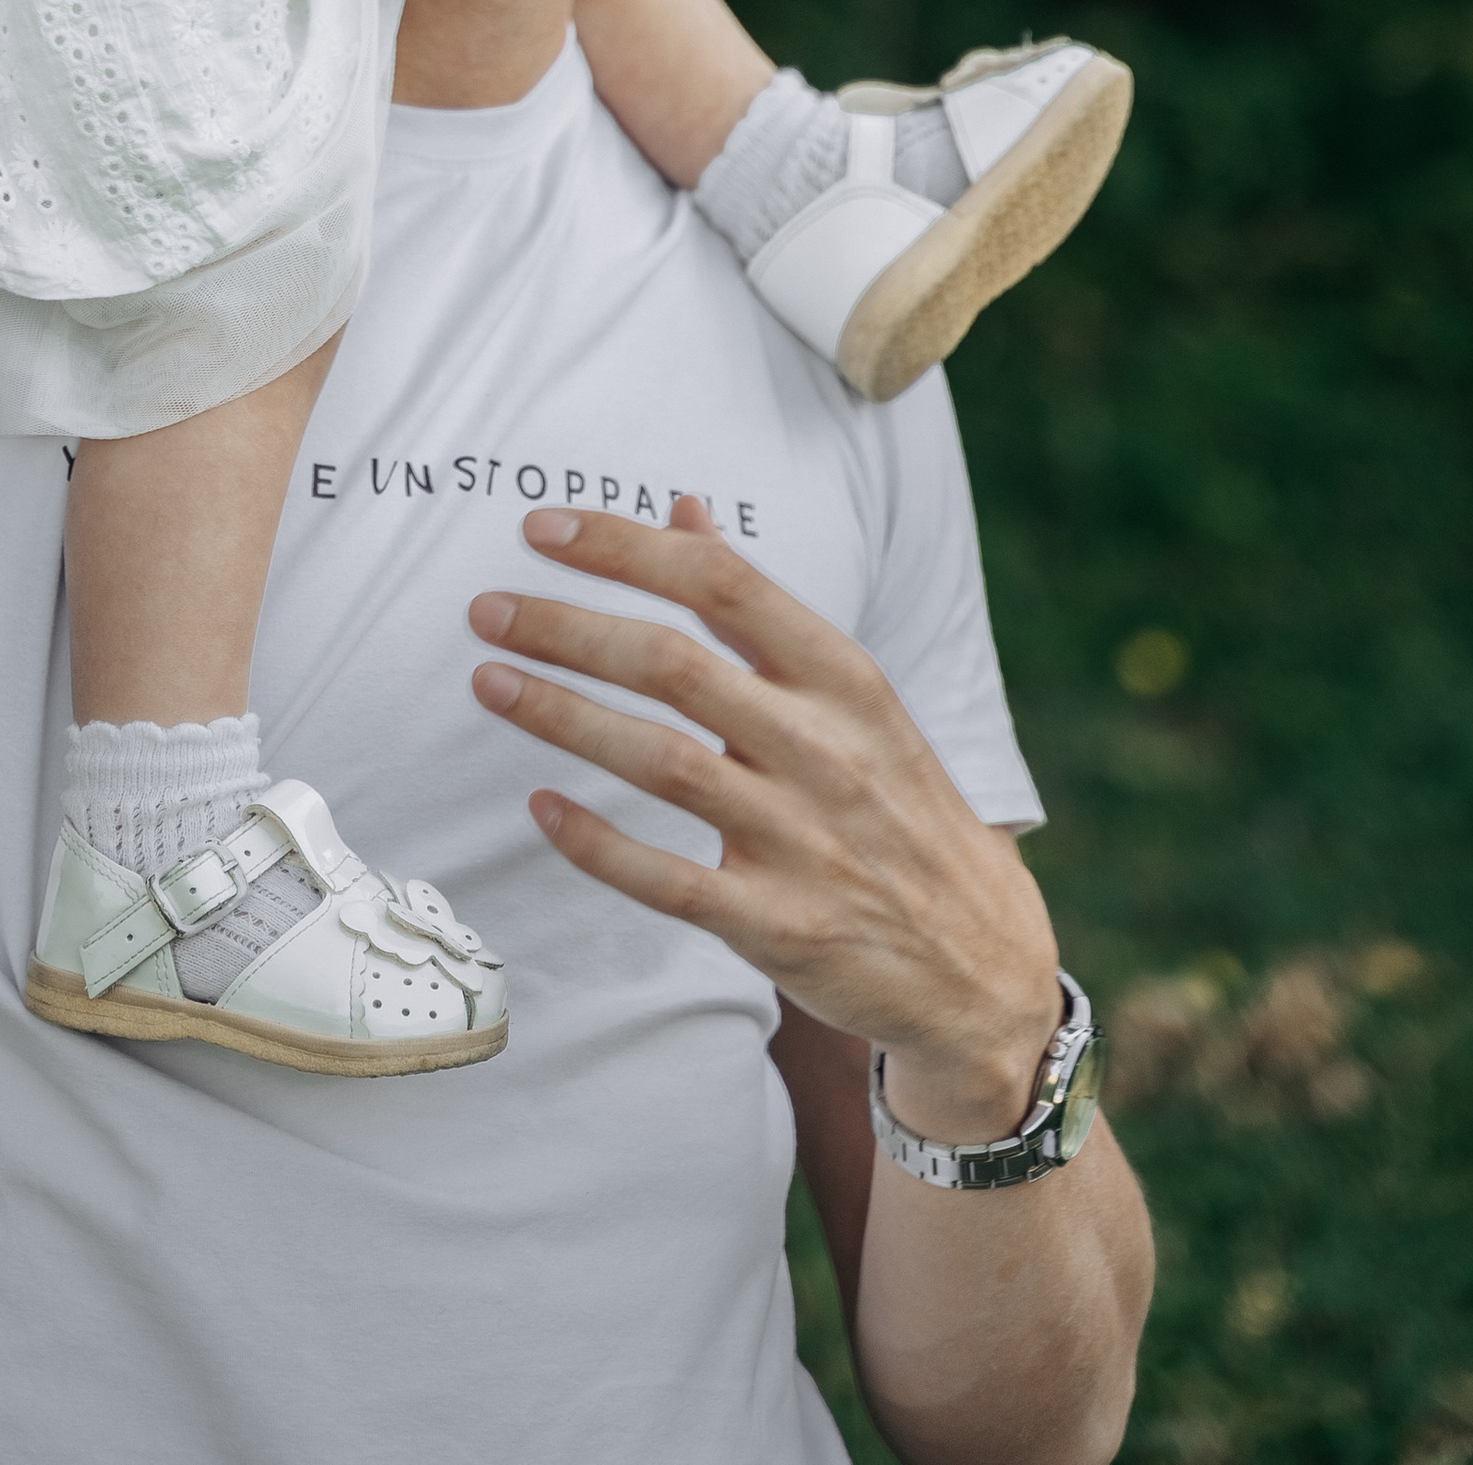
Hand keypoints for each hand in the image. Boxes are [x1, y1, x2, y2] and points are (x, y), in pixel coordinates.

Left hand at [468, 498, 1063, 1144]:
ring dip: (563, 716)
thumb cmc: (898, 805)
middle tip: (487, 607)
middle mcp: (825, 749)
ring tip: (490, 680)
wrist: (985, 963)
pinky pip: (670, 879)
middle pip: (675, 666)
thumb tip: (684, 510)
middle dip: (568, 627)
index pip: (723, 584)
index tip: (543, 529)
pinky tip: (540, 805)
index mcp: (845, 679)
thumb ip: (761, 608)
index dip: (627, 549)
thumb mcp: (855, 697)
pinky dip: (599, 842)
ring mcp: (803, 841)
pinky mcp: (779, 927)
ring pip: (661, 762)